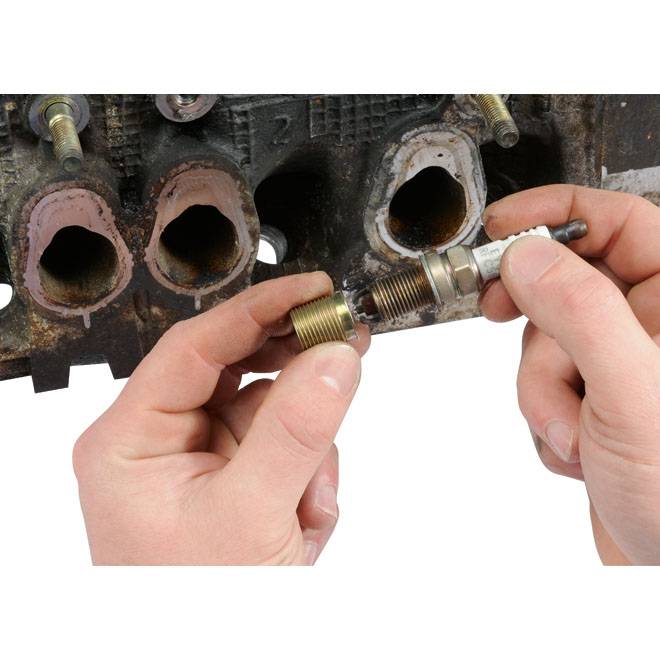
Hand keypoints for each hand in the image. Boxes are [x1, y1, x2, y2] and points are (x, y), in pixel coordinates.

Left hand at [73, 273, 369, 564]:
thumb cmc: (201, 616)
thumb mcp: (251, 518)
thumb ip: (296, 430)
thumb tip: (336, 357)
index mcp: (129, 440)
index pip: (195, 346)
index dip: (258, 309)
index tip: (313, 290)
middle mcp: (160, 441)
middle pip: (237, 372)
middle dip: (292, 376)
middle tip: (345, 346)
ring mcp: (201, 462)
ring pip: (271, 412)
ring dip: (305, 452)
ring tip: (306, 507)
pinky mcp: (233, 481)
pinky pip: (283, 449)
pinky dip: (307, 480)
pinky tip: (301, 525)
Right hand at [480, 185, 659, 564]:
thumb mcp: (633, 391)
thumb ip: (579, 311)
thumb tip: (527, 257)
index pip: (617, 222)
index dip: (554, 214)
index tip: (502, 227)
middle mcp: (650, 330)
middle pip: (565, 282)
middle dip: (534, 318)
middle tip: (498, 309)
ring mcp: (619, 368)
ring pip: (545, 341)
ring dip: (543, 389)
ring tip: (574, 431)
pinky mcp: (593, 402)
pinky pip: (543, 384)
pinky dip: (546, 416)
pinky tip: (579, 449)